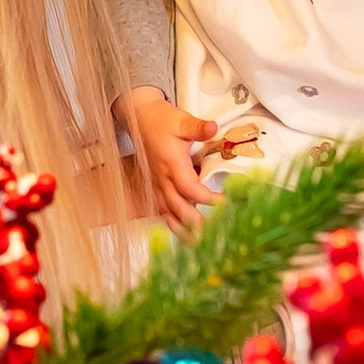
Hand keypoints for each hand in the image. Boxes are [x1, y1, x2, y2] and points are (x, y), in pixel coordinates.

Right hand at [125, 89, 220, 226]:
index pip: (189, 187)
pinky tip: (184, 235)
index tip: (224, 203)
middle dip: (195, 223)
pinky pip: (162, 210)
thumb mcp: (181, 120)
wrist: (139, 119)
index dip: (207, 198)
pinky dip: (173, 224)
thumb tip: (213, 127)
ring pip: (168, 213)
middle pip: (178, 207)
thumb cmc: (161, 120)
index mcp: (171, 163)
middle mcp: (162, 178)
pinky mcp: (154, 188)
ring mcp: (156, 185)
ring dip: (182, 229)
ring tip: (197, 244)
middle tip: (214, 234)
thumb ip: (197, 127)